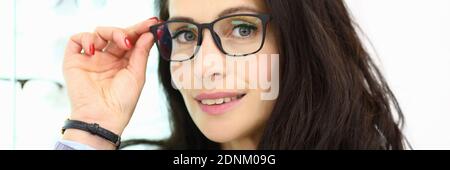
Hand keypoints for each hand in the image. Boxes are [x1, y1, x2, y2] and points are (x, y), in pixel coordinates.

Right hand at [62, 17, 158, 148]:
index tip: (152, 23)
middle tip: (132, 36)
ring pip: (98, 33)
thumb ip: (141, 53)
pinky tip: (94, 49)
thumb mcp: (137, 75)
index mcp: (123, 62)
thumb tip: (148, 34)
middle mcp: (107, 59)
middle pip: (115, 34)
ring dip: (109, 32)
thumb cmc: (122, 102)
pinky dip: (85, 38)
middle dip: (126, 30)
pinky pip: (76, 40)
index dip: (140, 30)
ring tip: (120, 43)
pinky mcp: (74, 61)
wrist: (102, 117)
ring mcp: (91, 59)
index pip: (131, 40)